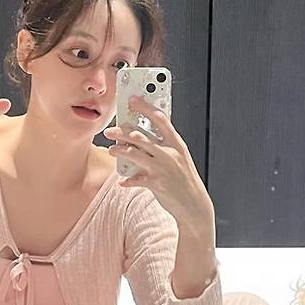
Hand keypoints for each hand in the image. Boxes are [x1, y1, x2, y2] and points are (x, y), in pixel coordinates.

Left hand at [104, 95, 214, 224]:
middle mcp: (169, 153)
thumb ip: (164, 146)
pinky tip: (122, 181)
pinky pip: (135, 178)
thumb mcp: (179, 158)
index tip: (132, 100)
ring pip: (135, 154)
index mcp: (176, 143)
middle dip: (123, 131)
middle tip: (110, 130)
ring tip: (112, 150)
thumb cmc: (184, 180)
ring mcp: (162, 168)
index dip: (145, 108)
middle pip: (141, 136)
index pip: (160, 119)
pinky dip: (127, 179)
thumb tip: (142, 137)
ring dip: (120, 151)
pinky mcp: (156, 183)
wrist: (194, 205)